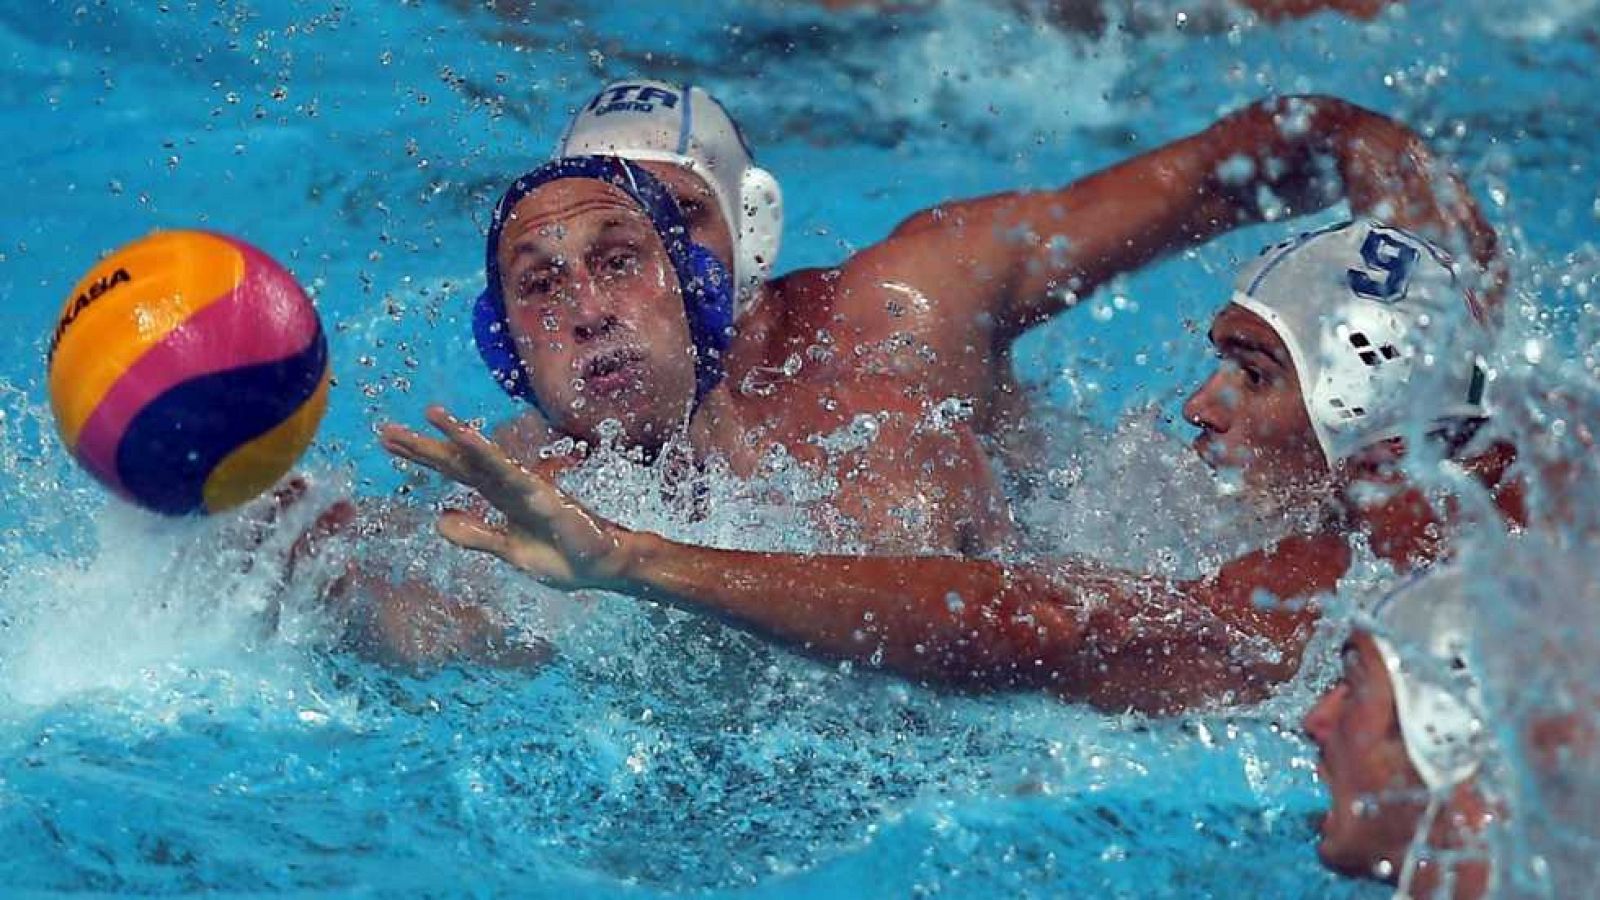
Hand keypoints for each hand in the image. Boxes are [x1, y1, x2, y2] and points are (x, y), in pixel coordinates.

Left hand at [378, 406, 637, 590]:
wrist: (604, 564)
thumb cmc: (564, 558)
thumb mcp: (509, 552)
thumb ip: (477, 536)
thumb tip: (438, 520)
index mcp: (499, 498)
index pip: (455, 472)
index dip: (424, 457)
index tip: (391, 443)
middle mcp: (507, 485)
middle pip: (458, 462)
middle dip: (423, 446)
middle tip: (384, 430)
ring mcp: (522, 486)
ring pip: (480, 457)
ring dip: (453, 436)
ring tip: (427, 414)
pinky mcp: (537, 493)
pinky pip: (505, 469)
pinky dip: (483, 450)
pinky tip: (463, 435)